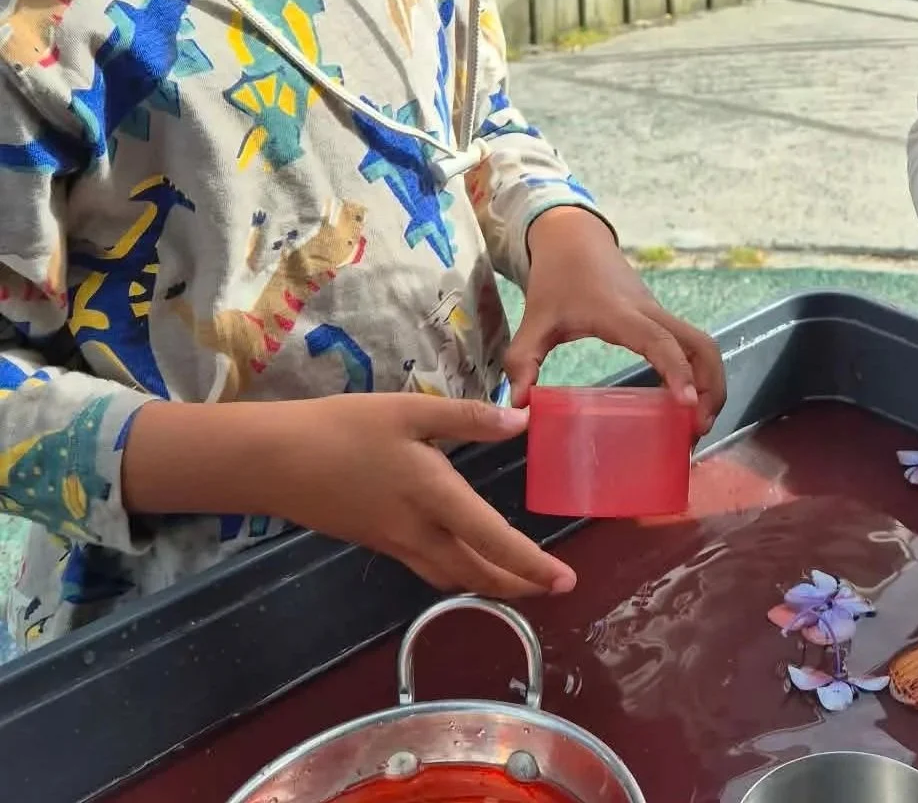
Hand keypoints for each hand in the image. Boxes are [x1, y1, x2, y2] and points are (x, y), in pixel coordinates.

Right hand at [261, 394, 576, 597]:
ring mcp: (396, 543)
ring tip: (521, 582)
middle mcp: (419, 532)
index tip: (566, 579)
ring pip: (453, 577)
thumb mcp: (409, 410)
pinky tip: (468, 561)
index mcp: (434, 497)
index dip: (534, 564)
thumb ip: (468, 418)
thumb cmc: (341, 428)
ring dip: (490, 584)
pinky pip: (429, 569)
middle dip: (520, 586)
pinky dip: (459, 574)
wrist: (272, 461)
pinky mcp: (378, 542)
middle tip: (555, 586)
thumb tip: (521, 422)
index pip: (495, 541)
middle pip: (478, 574)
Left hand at [505, 207, 725, 433]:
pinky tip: (684, 404)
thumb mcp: (535, 319)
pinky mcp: (660, 320)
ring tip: (698, 424)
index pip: (660, 342)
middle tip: (699, 428)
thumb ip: (523, 360)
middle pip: (701, 345)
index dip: (677, 371)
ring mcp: (660, 316)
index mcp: (621, 314)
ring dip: (711, 383)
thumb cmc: (557, 278)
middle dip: (711, 387)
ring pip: (703, 346)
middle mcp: (650, 314)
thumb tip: (520, 404)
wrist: (574, 239)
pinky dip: (698, 374)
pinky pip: (691, 347)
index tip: (687, 404)